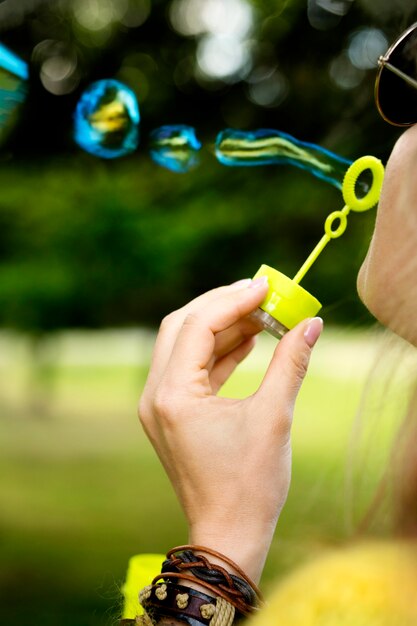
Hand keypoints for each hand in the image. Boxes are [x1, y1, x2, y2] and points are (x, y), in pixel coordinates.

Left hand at [139, 278, 322, 581]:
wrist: (229, 533)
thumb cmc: (250, 484)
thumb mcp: (274, 417)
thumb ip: (290, 364)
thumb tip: (310, 325)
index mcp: (172, 395)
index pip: (198, 325)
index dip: (234, 300)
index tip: (266, 286)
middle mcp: (155, 395)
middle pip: (181, 326)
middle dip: (221, 305)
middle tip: (260, 294)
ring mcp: (159, 404)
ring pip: (184, 344)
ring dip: (220, 327)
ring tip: (262, 317)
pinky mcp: (171, 413)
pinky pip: (190, 368)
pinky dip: (217, 351)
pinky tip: (247, 342)